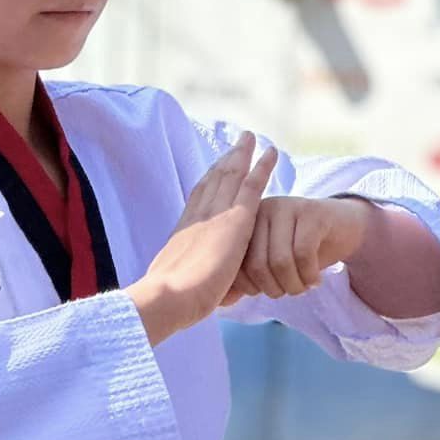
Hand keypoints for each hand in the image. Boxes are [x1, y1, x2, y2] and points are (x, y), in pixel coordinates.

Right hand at [127, 133, 277, 344]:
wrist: (169, 296)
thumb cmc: (173, 301)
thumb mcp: (186, 286)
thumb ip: (204, 284)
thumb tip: (220, 297)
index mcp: (184, 231)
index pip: (198, 199)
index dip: (208, 181)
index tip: (214, 168)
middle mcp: (198, 216)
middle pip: (213, 180)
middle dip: (224, 160)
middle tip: (235, 143)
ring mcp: (216, 215)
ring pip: (231, 176)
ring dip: (241, 154)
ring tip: (250, 138)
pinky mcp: (235, 219)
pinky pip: (251, 185)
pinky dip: (261, 166)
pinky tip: (270, 152)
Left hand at [221, 194, 369, 304]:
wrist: (341, 228)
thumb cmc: (299, 250)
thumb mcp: (267, 263)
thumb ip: (244, 277)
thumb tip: (222, 300)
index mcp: (244, 222)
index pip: (236, 264)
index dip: (250, 287)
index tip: (264, 292)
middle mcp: (262, 210)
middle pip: (257, 265)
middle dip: (273, 289)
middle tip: (287, 292)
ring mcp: (287, 207)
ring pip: (281, 261)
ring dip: (293, 285)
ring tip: (302, 288)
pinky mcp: (312, 211)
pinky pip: (304, 253)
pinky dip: (309, 276)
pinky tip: (315, 280)